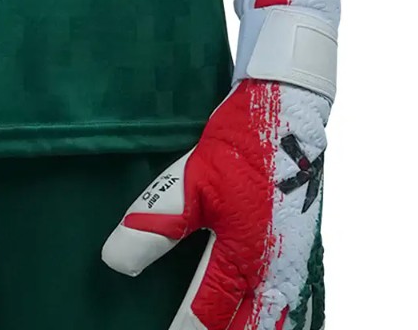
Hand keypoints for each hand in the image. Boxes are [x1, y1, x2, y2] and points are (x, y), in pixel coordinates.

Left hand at [102, 76, 327, 329]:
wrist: (289, 109)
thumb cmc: (241, 144)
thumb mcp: (193, 181)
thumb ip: (156, 226)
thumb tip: (114, 262)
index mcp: (243, 261)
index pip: (206, 318)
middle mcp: (274, 274)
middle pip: (247, 328)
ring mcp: (294, 265)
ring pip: (276, 322)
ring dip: (250, 327)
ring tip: (230, 328)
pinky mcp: (303, 251)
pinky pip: (296, 307)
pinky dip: (280, 319)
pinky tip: (267, 319)